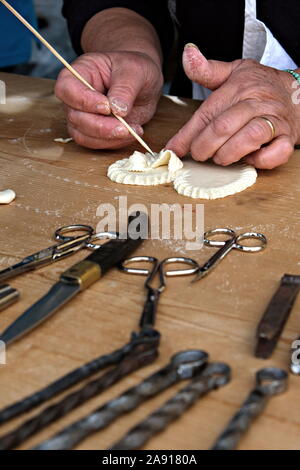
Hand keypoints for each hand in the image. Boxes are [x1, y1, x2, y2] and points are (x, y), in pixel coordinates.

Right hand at [55, 51, 162, 148]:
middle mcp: (75, 98)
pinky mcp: (93, 132)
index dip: (84, 101)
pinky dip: (114, 143)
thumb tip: (118, 109)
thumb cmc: (133, 70)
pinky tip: (132, 134)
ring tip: (133, 131)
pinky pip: (97, 144)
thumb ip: (125, 88)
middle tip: (125, 128)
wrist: (141, 84)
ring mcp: (82, 117)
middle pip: (75, 117)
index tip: (107, 107)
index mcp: (78, 73)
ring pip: (84, 135)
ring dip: (108, 138)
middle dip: (101, 126)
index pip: (68, 89)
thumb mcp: (134, 71)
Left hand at [167, 44, 299, 168]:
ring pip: (249, 138)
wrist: (297, 95)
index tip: (173, 149)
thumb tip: (188, 54)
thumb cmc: (259, 87)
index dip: (187, 134)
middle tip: (198, 154)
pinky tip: (249, 159)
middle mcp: (256, 103)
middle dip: (204, 145)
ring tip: (219, 158)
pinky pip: (276, 152)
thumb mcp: (234, 72)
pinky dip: (261, 160)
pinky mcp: (287, 137)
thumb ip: (208, 70)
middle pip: (224, 126)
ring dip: (229, 153)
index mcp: (239, 87)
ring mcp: (274, 120)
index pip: (207, 112)